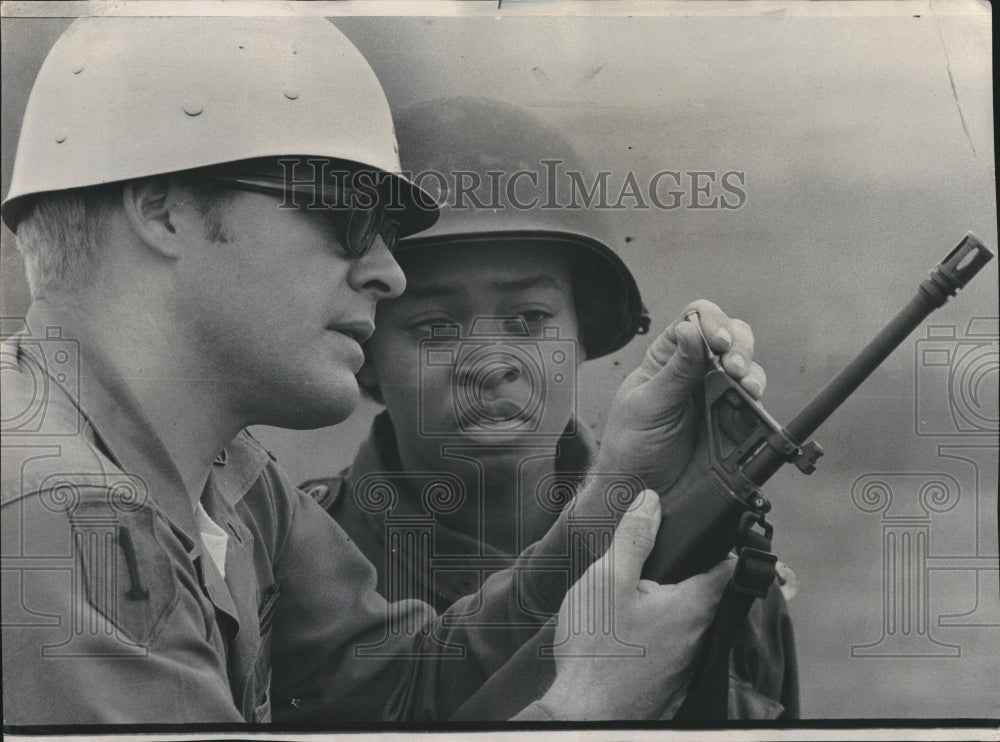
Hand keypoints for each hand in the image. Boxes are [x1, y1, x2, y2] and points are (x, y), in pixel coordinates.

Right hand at [536, 490, 734, 719]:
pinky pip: (672, 647)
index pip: (728, 567)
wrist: (584, 715)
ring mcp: (686, 664)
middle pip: (706, 593)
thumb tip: (652, 503)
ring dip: (670, 605)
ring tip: (637, 593)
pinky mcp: (669, 683)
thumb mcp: (609, 579)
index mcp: (693, 607)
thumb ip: (634, 539)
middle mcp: (699, 637)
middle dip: (686, 573)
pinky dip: (658, 633)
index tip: (713, 531)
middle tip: (657, 558)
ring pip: (688, 622)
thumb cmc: (597, 651)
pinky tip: (629, 631)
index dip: (722, 543)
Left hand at [595, 300, 765, 494]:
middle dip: (738, 343)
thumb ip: (675, 370)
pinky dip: (756, 394)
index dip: (711, 321)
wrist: (640, 492)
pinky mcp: (734, 420)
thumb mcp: (648, 404)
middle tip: (732, 365)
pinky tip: (750, 399)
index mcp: (667, 358)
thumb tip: (692, 329)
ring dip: (750, 368)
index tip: (717, 341)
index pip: (695, 319)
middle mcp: (695, 370)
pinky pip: (753, 400)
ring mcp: (717, 394)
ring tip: (743, 385)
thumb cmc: (631, 445)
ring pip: (746, 364)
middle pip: (729, 335)